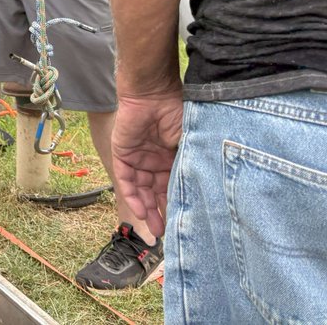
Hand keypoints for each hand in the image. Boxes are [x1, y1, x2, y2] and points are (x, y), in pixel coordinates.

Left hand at [111, 91, 183, 238]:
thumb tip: (203, 191)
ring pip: (141, 190)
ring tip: (155, 229)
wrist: (151, 93)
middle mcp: (154, 160)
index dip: (177, 204)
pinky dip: (132, 196)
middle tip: (167, 234)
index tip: (185, 223)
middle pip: (156, 193)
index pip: (172, 186)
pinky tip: (140, 211)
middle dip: (160, 214)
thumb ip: (190, 164)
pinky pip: (126, 180)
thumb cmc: (175, 112)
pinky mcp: (122, 154)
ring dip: (146, 210)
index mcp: (171, 157)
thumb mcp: (188, 142)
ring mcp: (138, 158)